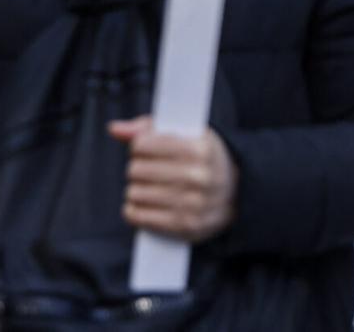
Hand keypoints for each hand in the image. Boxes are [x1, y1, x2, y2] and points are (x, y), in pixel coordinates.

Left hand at [109, 116, 238, 243]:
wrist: (238, 193)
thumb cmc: (206, 159)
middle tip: (148, 170)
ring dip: (136, 190)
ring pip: (134, 193)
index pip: (143, 144)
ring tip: (149, 187)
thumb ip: (149, 128)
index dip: (139, 146)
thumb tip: (115, 128)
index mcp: (200, 148)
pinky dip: (134, 210)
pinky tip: (144, 203)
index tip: (146, 149)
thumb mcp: (188, 134)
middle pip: (136, 169)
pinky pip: (137, 216)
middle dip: (137, 168)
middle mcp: (197, 176)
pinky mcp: (184, 226)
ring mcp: (192, 203)